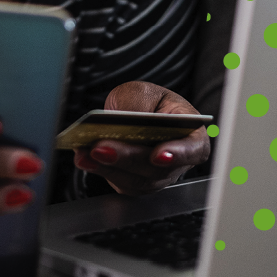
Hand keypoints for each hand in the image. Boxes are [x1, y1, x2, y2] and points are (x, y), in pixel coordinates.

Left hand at [73, 81, 209, 195]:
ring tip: (85, 153)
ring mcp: (156, 177)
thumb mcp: (145, 93)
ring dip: (108, 168)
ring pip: (135, 180)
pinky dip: (100, 170)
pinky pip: (119, 182)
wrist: (138, 113)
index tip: (157, 155)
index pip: (193, 149)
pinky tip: (84, 158)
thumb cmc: (150, 103)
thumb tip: (123, 120)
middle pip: (155, 168)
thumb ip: (138, 105)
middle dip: (126, 158)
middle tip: (101, 148)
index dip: (178, 154)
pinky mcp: (135, 183)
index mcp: (192, 135)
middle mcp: (177, 162)